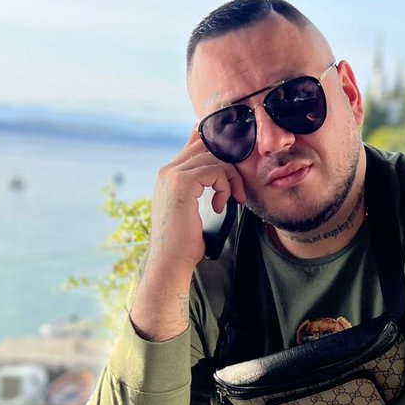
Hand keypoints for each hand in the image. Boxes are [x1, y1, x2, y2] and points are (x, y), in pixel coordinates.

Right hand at [129, 130, 244, 341]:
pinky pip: (215, 170)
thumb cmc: (184, 242)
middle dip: (230, 165)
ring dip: (231, 178)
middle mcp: (167, 170)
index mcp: (168, 175)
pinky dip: (224, 187)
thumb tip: (221, 177)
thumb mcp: (194, 210)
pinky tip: (219, 206)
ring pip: (214, 157)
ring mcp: (172, 174)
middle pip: (207, 145)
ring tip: (232, 200)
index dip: (219, 150)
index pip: (196, 143)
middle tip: (237, 192)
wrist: (171, 261)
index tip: (233, 172)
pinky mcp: (182, 182)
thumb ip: (202, 189)